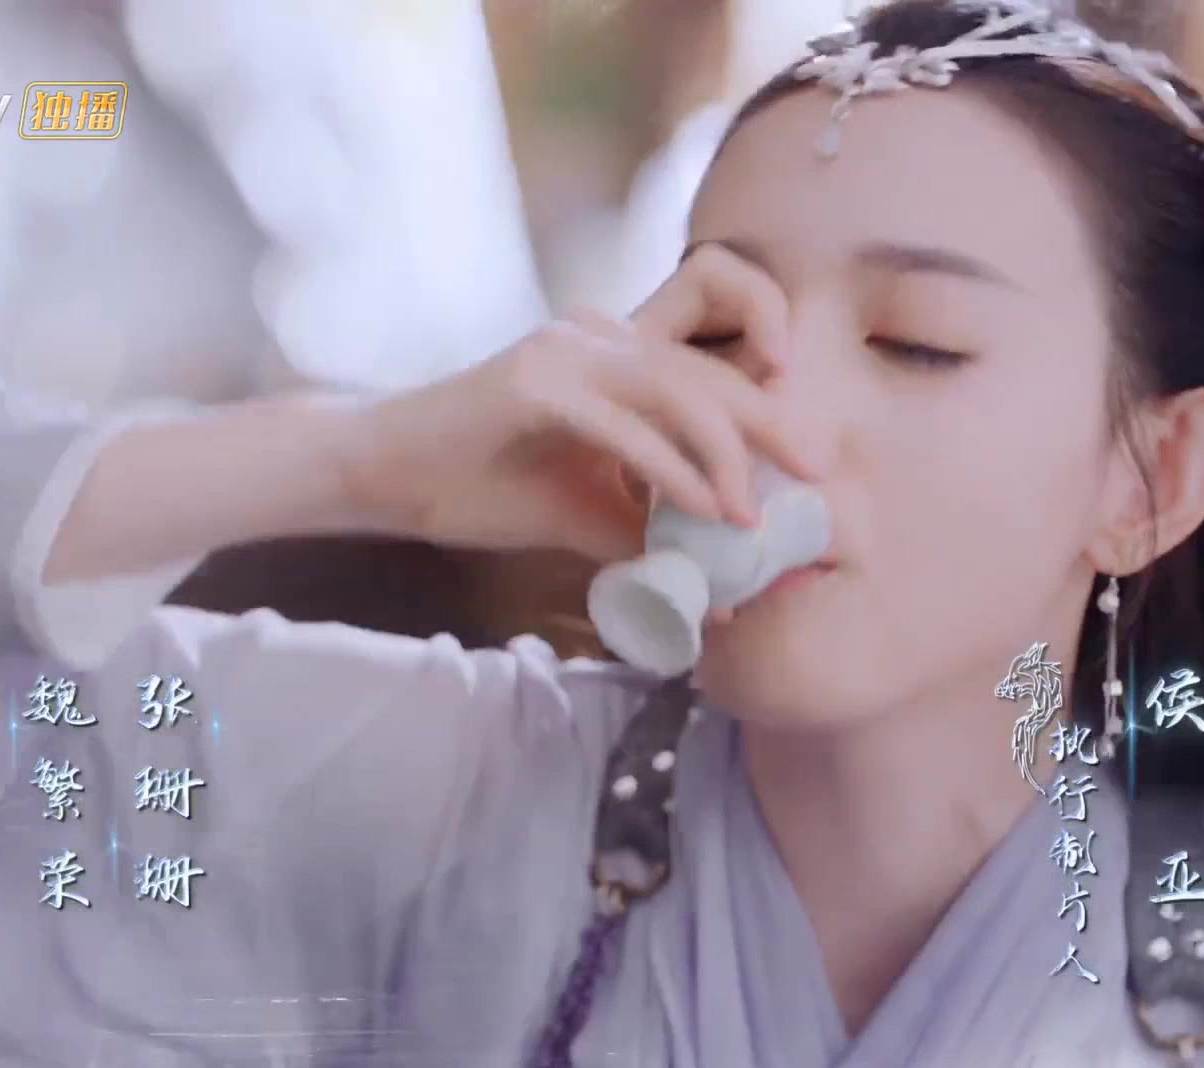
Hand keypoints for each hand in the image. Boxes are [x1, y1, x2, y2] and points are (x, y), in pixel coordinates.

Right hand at [350, 245, 820, 561]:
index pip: (703, 344)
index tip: (802, 433)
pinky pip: (624, 425)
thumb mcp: (581, 512)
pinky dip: (671, 470)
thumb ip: (646, 532)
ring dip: (724, 453)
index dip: (762, 369)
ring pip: (674, 388)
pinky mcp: (534, 383)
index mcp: (611, 354)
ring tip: (753, 514)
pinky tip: (703, 508)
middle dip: (770, 417)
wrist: (387, 476)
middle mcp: (595, 337)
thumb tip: (716, 595)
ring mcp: (564, 354)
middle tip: (817, 470)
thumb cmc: (479, 485)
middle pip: (704, 366)